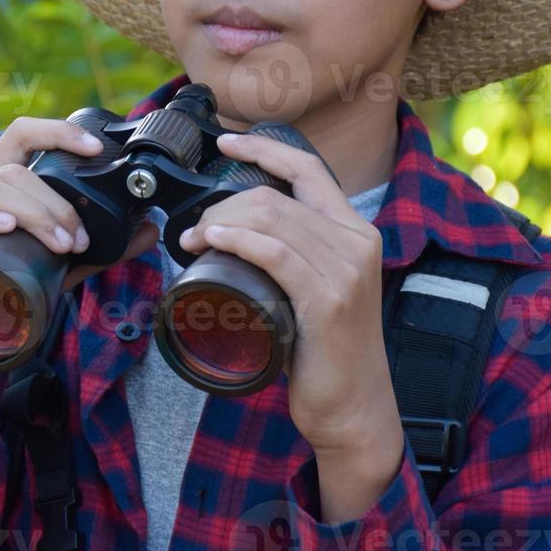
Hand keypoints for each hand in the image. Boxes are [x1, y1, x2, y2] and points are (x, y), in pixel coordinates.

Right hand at [0, 117, 159, 390]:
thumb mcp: (55, 267)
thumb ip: (97, 248)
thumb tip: (150, 229)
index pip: (22, 135)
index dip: (57, 132)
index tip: (94, 149)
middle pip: (13, 171)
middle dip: (55, 203)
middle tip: (79, 240)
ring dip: (33, 214)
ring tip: (59, 245)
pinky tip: (6, 228)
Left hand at [176, 132, 402, 515]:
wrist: (355, 406)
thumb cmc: (325, 350)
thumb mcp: (318, 287)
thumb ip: (296, 256)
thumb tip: (239, 234)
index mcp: (356, 231)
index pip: (308, 167)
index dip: (264, 149)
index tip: (226, 144)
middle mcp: (357, 241)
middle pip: (277, 195)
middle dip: (223, 203)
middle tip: (193, 230)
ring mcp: (346, 270)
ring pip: (271, 219)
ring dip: (220, 222)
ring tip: (193, 240)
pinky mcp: (329, 299)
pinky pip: (277, 254)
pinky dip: (240, 240)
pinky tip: (214, 241)